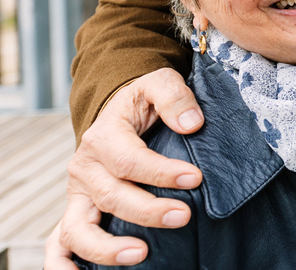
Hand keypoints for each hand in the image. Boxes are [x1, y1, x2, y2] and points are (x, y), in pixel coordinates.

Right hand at [58, 68, 204, 264]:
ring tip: (141, 254)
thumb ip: (175, 97)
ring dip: (106, 248)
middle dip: (148, 210)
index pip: (129, 160)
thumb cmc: (142, 102)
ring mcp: (77, 195)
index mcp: (103, 137)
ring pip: (78, 230)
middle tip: (183, 215)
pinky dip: (63, 266)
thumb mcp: (159, 84)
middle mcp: (84, 169)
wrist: (120, 111)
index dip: (162, 173)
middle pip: (110, 197)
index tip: (195, 178)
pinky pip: (59, 245)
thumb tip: (191, 124)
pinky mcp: (76, 213)